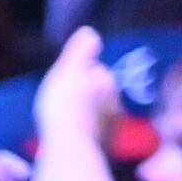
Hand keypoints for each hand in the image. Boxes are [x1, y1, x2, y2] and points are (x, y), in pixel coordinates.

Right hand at [33, 27, 116, 142]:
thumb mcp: (67, 71)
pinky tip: (76, 137)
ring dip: (90, 114)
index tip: (67, 80)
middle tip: (68, 101)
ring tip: (71, 120)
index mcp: (106, 80)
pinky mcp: (107, 147)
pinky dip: (89, 132)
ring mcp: (113, 126)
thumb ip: (80, 51)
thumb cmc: (64, 106)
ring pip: (101, 113)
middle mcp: (116, 101)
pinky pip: (98, 133)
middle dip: (90, 94)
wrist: (70, 149)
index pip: (97, 70)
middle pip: (102, 92)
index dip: (82, 73)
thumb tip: (92, 31)